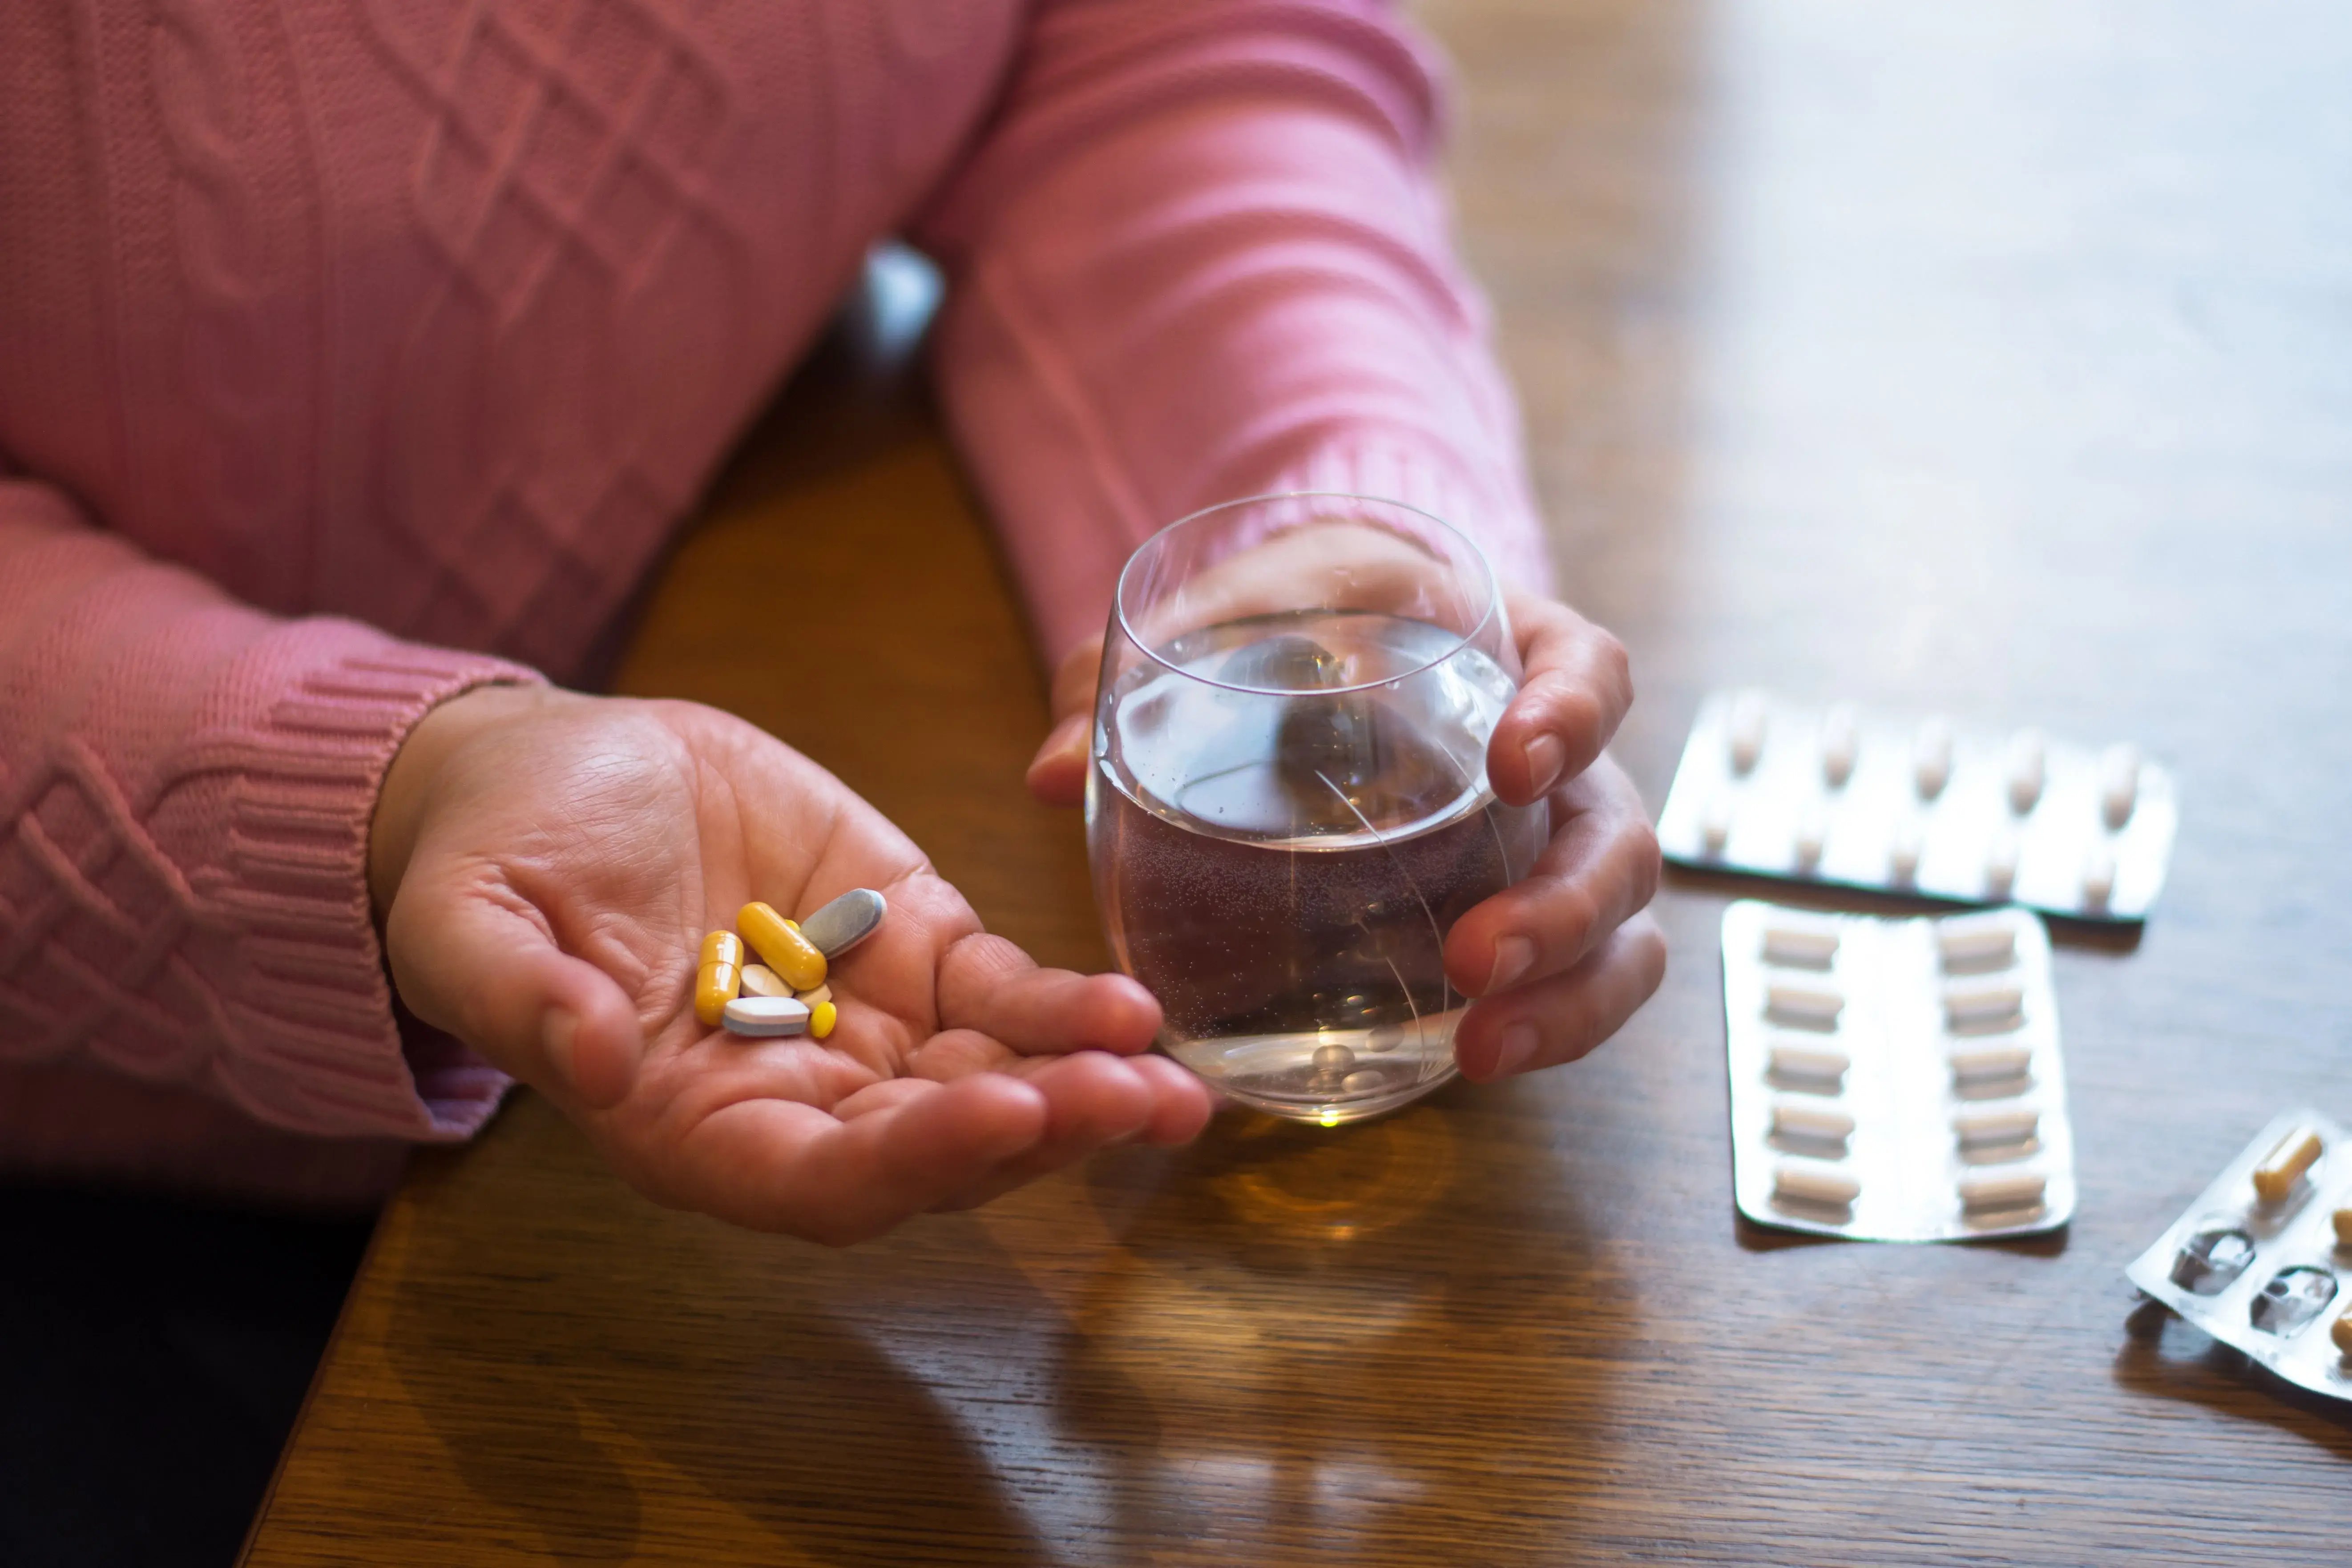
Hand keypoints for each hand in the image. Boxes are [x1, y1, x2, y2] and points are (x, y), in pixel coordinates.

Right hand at [369, 684, 1212, 1242]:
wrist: (552, 773)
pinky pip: (1003, 989)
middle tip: (1135, 1103)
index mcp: (691, 1128)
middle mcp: (797, 1097)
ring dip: (1084, 1085)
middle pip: (933, 1148)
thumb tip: (588, 1058)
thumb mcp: (469, 922)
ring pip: (991, 1076)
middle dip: (1037, 1131)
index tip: (995, 1118)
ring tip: (1170, 1079)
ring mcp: (867, 1022)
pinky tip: (1135, 1006)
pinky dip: (1065, 1002)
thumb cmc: (493, 863)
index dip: (908, 1163)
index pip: (813, 1182)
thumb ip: (519, 998)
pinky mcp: (910, 940)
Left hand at [1028, 568, 1663, 1081]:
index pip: (1588, 670)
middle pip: (1616, 835)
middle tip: (1474, 959)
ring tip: (1484, 1049)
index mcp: (1506, 649)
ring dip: (1568, 995)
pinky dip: (1545, 1028)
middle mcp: (1557, 759)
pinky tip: (1470, 1064)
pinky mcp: (1524, 920)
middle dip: (1565, 908)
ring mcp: (1548, 848)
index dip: (1572, 715)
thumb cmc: (1286, 621)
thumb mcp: (1217, 621)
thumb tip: (1046, 773)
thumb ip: (1132, 680)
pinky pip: (1574, 983)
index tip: (1516, 761)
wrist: (1322, 647)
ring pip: (1618, 930)